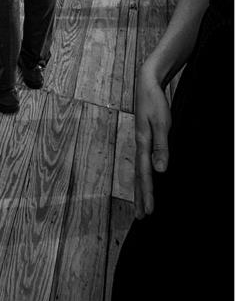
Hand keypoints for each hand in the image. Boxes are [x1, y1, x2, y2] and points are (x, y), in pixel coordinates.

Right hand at [133, 63, 170, 218]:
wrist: (147, 83)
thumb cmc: (154, 101)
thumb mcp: (161, 123)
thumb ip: (161, 147)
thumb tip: (160, 170)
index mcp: (142, 143)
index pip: (144, 175)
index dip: (148, 194)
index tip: (149, 211)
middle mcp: (140, 145)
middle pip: (138, 177)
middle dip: (140, 198)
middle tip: (141, 217)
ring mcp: (141, 142)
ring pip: (139, 171)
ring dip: (140, 189)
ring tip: (141, 205)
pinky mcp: (145, 138)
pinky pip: (143, 163)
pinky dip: (143, 176)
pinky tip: (147, 179)